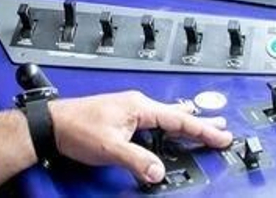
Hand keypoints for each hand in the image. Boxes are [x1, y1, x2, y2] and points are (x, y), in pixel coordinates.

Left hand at [49, 92, 231, 184]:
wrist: (52, 124)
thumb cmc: (76, 127)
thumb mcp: (110, 147)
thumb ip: (137, 160)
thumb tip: (158, 172)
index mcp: (138, 106)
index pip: (178, 120)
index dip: (202, 130)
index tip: (222, 136)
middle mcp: (136, 104)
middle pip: (177, 114)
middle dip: (201, 122)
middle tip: (223, 127)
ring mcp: (129, 110)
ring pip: (166, 116)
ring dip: (186, 122)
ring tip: (204, 124)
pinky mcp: (122, 117)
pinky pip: (155, 121)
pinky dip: (170, 125)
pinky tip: (171, 128)